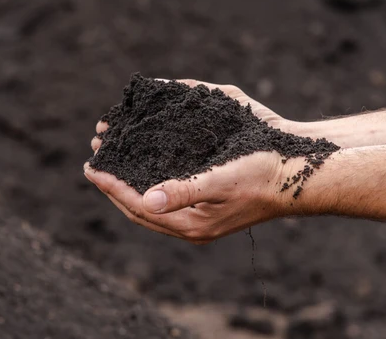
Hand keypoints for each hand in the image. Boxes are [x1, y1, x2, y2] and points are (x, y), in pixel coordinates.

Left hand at [87, 79, 314, 243]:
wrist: (294, 176)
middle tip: (94, 161)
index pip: (137, 206)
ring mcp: (198, 219)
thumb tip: (146, 200)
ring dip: (128, 184)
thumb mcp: (221, 181)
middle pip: (138, 209)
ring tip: (112, 162)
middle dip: (113, 185)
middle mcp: (191, 226)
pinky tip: (145, 167)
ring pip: (150, 204)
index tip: (90, 166)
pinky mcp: (206, 207)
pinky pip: (165, 198)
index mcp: (192, 224)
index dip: (111, 186)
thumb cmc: (261, 174)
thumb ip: (184, 191)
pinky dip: (148, 183)